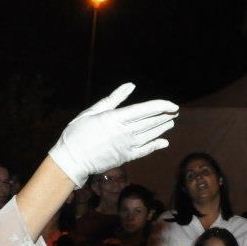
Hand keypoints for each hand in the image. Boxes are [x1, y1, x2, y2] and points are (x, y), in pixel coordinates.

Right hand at [49, 83, 177, 186]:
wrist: (72, 160)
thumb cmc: (77, 133)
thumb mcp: (93, 111)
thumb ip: (114, 98)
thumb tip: (130, 85)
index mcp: (116, 118)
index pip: (145, 110)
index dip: (161, 106)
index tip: (172, 105)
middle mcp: (125, 132)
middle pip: (151, 122)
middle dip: (165, 116)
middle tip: (175, 111)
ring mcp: (126, 146)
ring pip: (150, 136)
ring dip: (162, 128)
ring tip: (171, 122)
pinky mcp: (125, 157)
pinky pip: (145, 151)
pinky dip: (155, 146)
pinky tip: (164, 142)